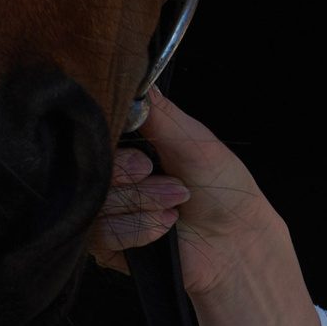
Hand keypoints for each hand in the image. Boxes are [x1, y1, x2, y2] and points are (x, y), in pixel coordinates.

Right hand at [88, 89, 289, 300]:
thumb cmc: (222, 188)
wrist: (238, 242)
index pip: (94, 132)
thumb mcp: (194, 140)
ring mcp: (105, 211)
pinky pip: (102, 234)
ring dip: (141, 202)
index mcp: (128, 145)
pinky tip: (165, 228)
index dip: (110, 140)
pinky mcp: (106, 246)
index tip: (143, 155)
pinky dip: (138, 228)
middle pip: (88, 167)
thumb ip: (160, 113)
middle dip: (129, 173)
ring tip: (175, 203)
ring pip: (95, 201)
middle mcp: (111, 175)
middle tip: (159, 175)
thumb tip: (136, 78)